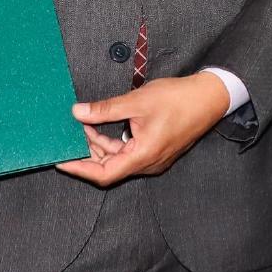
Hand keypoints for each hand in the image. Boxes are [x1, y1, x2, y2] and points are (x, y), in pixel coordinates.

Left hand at [54, 73, 230, 187]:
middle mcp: (148, 163)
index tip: (61, 160)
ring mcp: (154, 159)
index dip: (79, 169)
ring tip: (86, 124)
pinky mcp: (157, 151)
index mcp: (143, 156)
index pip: (103, 174)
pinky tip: (105, 125)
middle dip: (88, 152)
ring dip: (101, 145)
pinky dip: (114, 142)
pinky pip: (130, 152)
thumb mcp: (137, 101)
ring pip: (119, 159)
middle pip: (109, 168)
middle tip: (70, 135)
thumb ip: (105, 109)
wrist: (210, 98)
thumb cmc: (179, 99)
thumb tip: (78, 112)